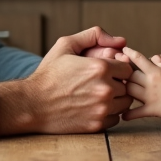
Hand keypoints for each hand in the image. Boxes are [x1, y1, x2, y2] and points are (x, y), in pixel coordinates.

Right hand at [0, 26, 133, 135]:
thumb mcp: (65, 45)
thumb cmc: (49, 74)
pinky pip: (116, 118)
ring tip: (97, 95)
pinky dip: (109, 114)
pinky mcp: (97, 125)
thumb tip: (121, 40)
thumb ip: (93, 36)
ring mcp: (102, 109)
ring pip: (124, 103)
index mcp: (100, 68)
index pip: (127, 68)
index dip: (117, 68)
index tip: (105, 71)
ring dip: (115, 99)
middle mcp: (105, 89)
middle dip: (117, 83)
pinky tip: (94, 107)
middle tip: (99, 83)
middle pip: (127, 86)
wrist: (33, 104)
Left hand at [122, 43, 160, 121]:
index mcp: (156, 72)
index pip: (138, 59)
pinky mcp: (151, 110)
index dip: (129, 53)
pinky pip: (136, 113)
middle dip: (123, 72)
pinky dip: (129, 114)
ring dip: (124, 88)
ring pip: (129, 91)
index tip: (123, 50)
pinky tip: (123, 115)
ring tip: (119, 87)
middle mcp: (149, 84)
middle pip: (130, 75)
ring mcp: (149, 97)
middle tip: (118, 70)